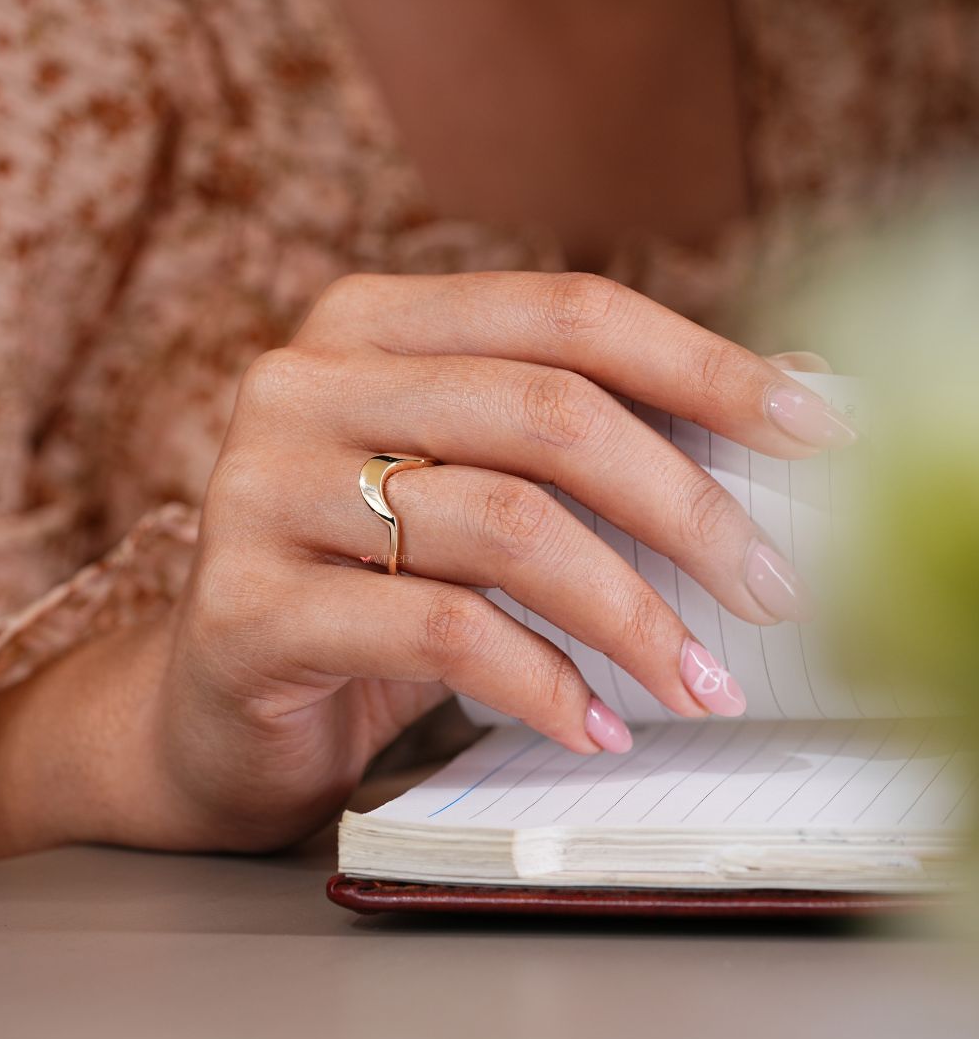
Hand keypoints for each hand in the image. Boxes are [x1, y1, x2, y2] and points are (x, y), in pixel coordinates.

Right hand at [143, 272, 855, 851]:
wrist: (219, 698)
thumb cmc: (371, 586)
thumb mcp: (478, 492)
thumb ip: (592, 440)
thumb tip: (795, 393)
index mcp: (370, 325)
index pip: (568, 312)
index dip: (707, 367)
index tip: (818, 434)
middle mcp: (304, 383)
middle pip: (546, 411)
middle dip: (687, 508)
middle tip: (771, 590)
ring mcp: (261, 489)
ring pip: (502, 523)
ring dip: (631, 615)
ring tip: (698, 682)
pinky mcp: (245, 606)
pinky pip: (434, 630)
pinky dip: (540, 683)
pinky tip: (594, 726)